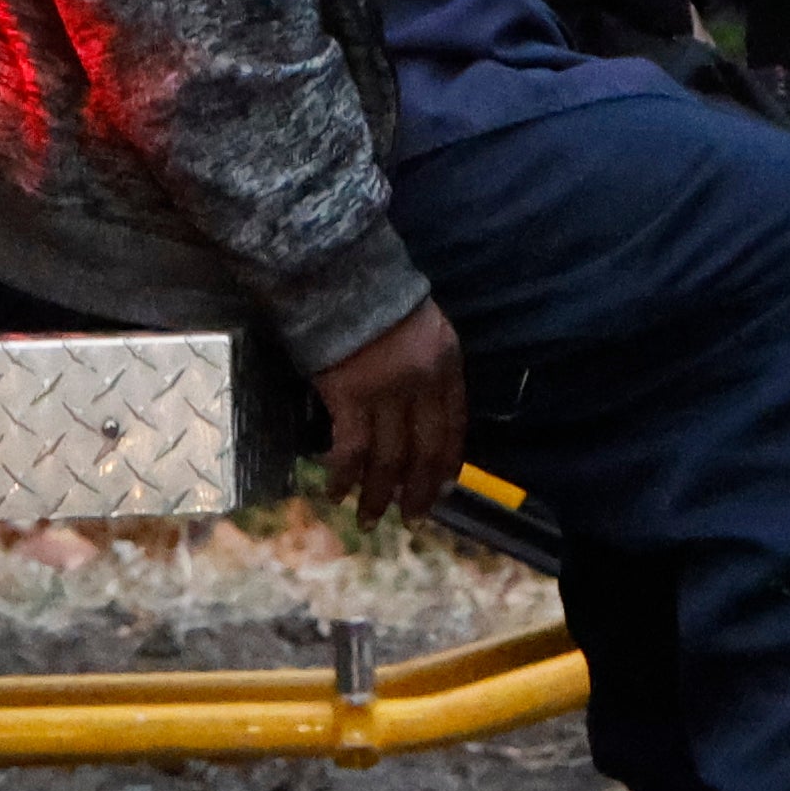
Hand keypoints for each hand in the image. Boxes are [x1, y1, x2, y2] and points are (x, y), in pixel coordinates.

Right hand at [309, 296, 466, 518]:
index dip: (447, 465)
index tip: (443, 491)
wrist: (340, 272)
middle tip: (410, 519)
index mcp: (446, 365)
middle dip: (418, 492)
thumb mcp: (422, 328)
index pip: (454, 427)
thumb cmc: (375, 296)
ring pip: (389, 459)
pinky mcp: (349, 396)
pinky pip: (351, 449)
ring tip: (369, 519)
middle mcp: (423, 383)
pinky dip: (343, 476)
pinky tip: (335, 493)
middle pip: (425, 451)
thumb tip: (417, 412)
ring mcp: (387, 392)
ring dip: (378, 495)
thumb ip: (427, 368)